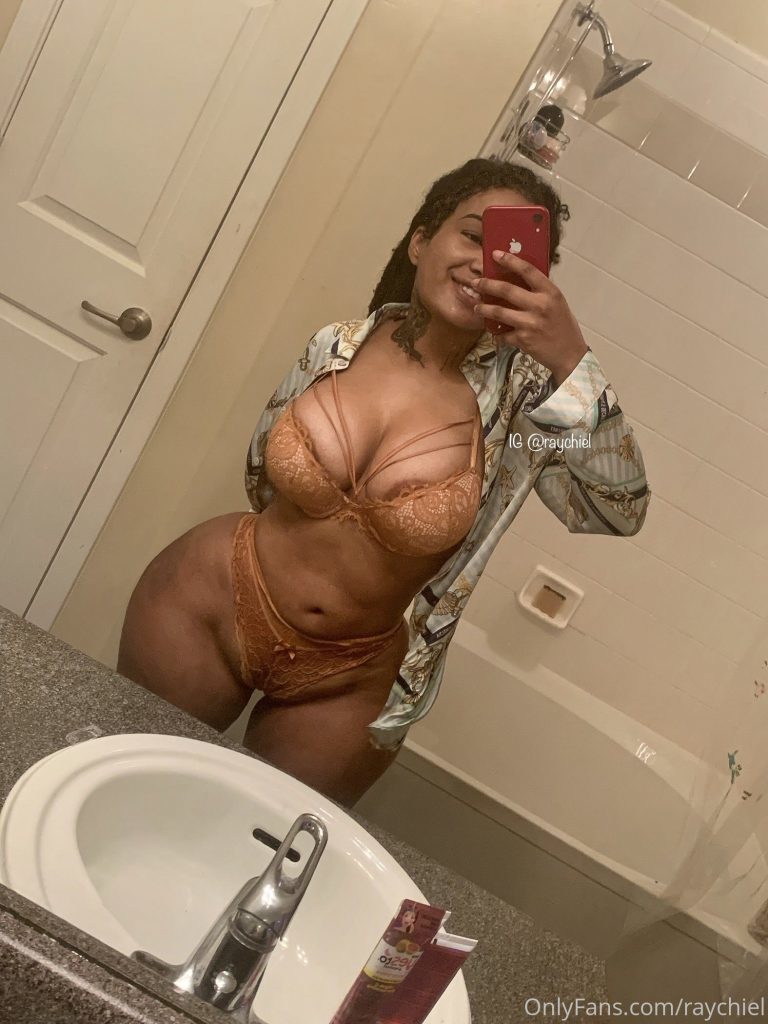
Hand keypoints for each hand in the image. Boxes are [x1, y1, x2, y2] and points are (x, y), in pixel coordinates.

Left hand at [472, 250, 588, 385]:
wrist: (569, 354)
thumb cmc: (563, 326)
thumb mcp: (557, 303)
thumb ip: (540, 292)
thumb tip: (518, 279)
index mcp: (550, 292)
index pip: (528, 270)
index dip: (510, 261)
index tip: (496, 254)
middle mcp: (540, 305)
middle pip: (507, 290)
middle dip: (487, 285)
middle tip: (476, 283)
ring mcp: (530, 323)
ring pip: (499, 312)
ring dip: (484, 309)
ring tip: (477, 307)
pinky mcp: (523, 340)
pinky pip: (503, 334)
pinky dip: (496, 333)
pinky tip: (494, 332)